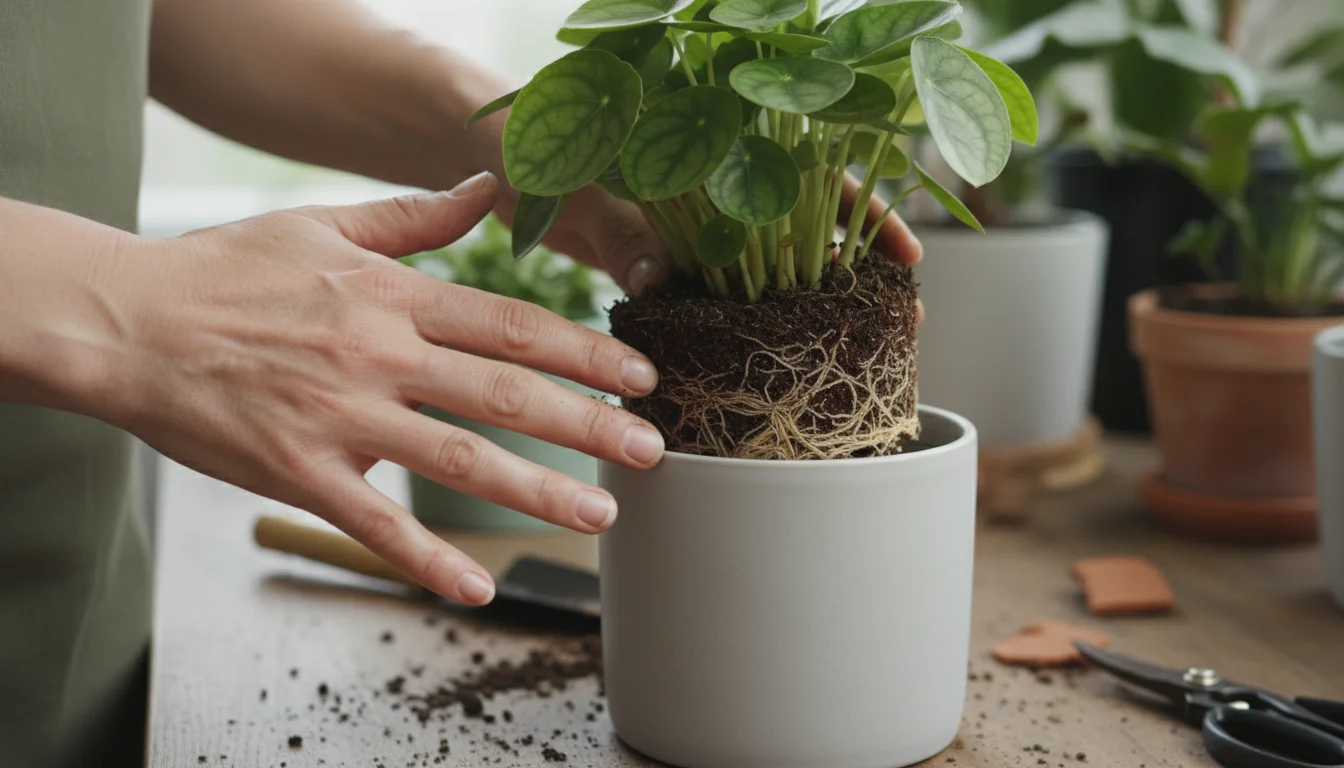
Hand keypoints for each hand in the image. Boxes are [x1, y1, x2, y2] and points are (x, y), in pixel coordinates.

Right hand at [97, 172, 663, 605]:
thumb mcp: (321, 223)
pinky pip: (375, 524)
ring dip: (537, 490)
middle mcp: (377, 354)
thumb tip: (484, 189)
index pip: (513, 325)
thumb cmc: (225, 272)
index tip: (638, 377)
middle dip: (589, 425)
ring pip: (458, 460)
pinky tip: (479, 586)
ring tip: (598, 515)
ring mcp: (339, 416)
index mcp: (391, 295)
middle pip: (506, 393)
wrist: (125, 322)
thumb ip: (413, 217)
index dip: (585, 353)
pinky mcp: (297, 471)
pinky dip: (428, 559)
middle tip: (651, 450)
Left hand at [513, 178, 924, 323]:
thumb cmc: (526, 134)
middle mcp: (707, 176)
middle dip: (852, 264)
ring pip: (760, 260)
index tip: (905, 254)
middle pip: (801, 219)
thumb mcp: (575, 176)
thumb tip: (657, 285)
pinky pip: (708, 283)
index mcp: (704, 137)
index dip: (861, 210)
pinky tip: (757, 345)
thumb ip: (619, 226)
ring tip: (844, 340)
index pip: (809, 165)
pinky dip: (732, 313)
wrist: (480, 146)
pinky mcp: (653, 249)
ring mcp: (685, 215)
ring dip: (798, 298)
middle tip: (893, 316)